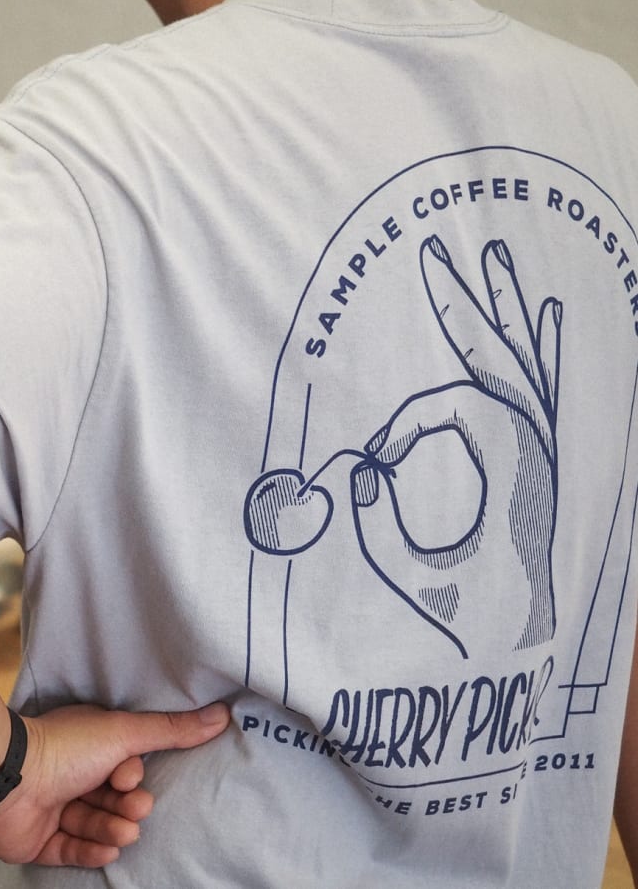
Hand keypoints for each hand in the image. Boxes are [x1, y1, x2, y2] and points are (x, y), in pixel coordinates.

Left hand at [0, 702, 228, 867]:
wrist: (8, 776)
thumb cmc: (64, 747)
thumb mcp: (124, 733)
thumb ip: (171, 730)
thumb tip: (223, 715)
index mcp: (88, 749)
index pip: (124, 773)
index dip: (131, 779)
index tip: (126, 776)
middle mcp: (71, 778)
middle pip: (114, 804)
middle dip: (127, 809)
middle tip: (128, 807)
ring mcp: (54, 811)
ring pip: (97, 829)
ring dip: (112, 831)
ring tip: (117, 829)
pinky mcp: (40, 842)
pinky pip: (73, 853)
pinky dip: (91, 853)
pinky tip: (103, 850)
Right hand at [351, 236, 559, 656]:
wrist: (524, 650)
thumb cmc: (471, 619)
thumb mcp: (414, 580)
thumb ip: (378, 523)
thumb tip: (359, 470)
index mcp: (518, 473)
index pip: (458, 407)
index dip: (408, 423)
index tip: (374, 461)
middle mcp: (540, 453)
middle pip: (501, 357)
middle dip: (464, 304)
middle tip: (435, 255)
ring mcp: (545, 456)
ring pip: (526, 365)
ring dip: (503, 312)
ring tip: (492, 256)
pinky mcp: (538, 464)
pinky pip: (542, 391)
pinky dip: (540, 349)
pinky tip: (546, 314)